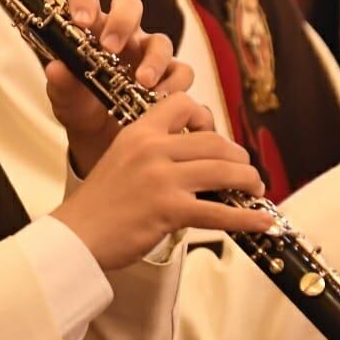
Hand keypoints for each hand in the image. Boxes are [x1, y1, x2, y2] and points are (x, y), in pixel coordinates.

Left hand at [44, 0, 192, 175]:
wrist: (100, 141)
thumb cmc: (81, 107)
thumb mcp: (65, 99)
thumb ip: (60, 83)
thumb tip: (56, 68)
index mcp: (92, 28)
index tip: (80, 20)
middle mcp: (123, 34)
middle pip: (130, 5)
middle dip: (122, 22)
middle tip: (110, 47)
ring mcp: (149, 53)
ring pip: (161, 40)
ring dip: (154, 60)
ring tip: (142, 83)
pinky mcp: (170, 76)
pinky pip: (182, 72)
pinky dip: (174, 86)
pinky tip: (160, 101)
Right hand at [51, 94, 273, 270]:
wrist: (76, 235)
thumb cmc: (99, 203)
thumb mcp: (121, 158)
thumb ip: (153, 151)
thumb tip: (192, 157)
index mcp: (140, 131)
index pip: (183, 103)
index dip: (207, 118)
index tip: (216, 137)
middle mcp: (153, 148)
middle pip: (213, 142)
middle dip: (237, 157)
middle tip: (245, 171)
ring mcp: (162, 179)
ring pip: (222, 171)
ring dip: (247, 181)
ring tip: (255, 189)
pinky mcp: (169, 209)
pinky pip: (218, 212)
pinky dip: (246, 218)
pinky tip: (263, 222)